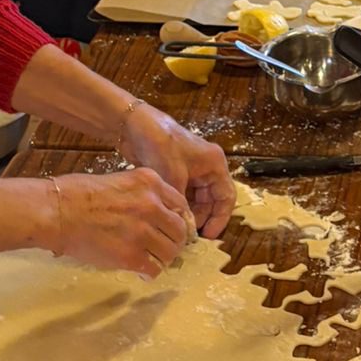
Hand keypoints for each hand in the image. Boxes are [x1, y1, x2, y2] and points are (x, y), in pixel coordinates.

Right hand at [45, 165, 197, 277]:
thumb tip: (155, 215)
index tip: (173, 229)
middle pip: (180, 230)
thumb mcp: (119, 180)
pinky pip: (153, 269)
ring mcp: (143, 231)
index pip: (181, 205)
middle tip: (164, 248)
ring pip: (170, 252)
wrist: (57, 211)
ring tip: (152, 260)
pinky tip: (141, 272)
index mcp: (150, 183)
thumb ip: (142, 195)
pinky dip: (150, 273)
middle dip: (174, 241)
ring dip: (163, 258)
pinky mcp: (130, 255)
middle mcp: (152, 205)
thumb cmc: (77, 194)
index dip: (178, 220)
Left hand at [121, 103, 235, 237]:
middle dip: (201, 218)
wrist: (134, 124)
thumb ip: (181, 202)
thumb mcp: (173, 174)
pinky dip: (178, 207)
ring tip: (176, 230)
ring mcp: (191, 171)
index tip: (207, 236)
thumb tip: (184, 228)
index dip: (219, 218)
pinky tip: (168, 218)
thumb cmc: (160, 143)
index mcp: (214, 164)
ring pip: (196, 200)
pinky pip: (183, 196)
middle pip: (211, 201)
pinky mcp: (176, 173)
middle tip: (187, 236)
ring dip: (188, 214)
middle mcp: (206, 168)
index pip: (226, 197)